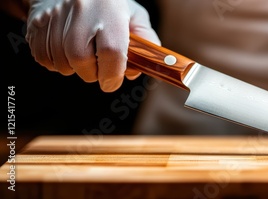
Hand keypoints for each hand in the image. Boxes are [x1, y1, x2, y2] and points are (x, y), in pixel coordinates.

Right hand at [26, 0, 159, 91]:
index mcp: (110, 7)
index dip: (113, 74)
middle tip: (98, 70)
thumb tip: (137, 70)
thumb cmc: (109, 6)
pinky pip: (43, 57)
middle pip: (81, 59)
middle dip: (92, 74)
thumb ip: (145, 41)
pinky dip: (55, 63)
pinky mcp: (36, 21)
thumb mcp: (134, 16)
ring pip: (61, 62)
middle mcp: (81, 8)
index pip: (111, 51)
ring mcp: (55, 13)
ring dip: (73, 69)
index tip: (113, 81)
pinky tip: (65, 52)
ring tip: (82, 57)